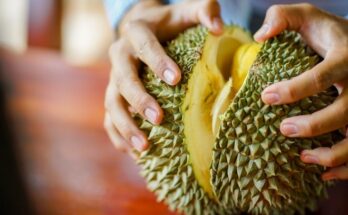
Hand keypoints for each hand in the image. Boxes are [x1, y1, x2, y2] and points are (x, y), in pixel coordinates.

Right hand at [104, 0, 222, 154]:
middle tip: (158, 118)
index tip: (176, 80)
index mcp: (136, 32)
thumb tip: (220, 29)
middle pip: (122, 78)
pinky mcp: (113, 94)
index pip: (144, 45)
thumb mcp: (186, 11)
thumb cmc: (170, 23)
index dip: (157, 62)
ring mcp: (113, 77)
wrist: (143, 28)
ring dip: (125, 125)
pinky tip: (131, 151)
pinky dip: (117, 133)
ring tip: (144, 146)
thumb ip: (204, 11)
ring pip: (111, 102)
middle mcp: (119, 55)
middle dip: (139, 99)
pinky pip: (108, 116)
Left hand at [254, 3, 347, 179]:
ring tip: (304, 159)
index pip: (322, 76)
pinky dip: (347, 166)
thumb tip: (260, 36)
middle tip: (283, 129)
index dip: (293, 89)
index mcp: (346, 57)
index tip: (266, 97)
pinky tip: (325, 173)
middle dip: (314, 125)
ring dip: (334, 153)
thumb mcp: (307, 16)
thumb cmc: (327, 33)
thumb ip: (282, 17)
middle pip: (345, 110)